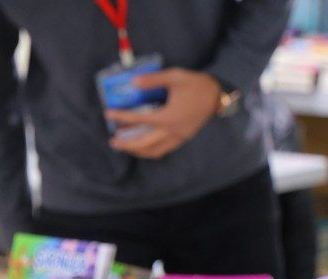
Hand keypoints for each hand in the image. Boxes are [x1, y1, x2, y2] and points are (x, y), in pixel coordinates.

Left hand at [105, 69, 221, 159]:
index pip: (138, 120)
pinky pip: (163, 150)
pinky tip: (142, 145)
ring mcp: (178, 138)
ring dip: (137, 150)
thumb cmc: (196, 84)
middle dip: (126, 144)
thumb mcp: (175, 77)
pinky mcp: (183, 139)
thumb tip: (133, 81)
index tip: (109, 113)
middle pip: (143, 143)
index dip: (121, 117)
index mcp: (168, 117)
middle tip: (113, 141)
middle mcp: (172, 131)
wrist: (218, 94)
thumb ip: (153, 80)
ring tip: (125, 146)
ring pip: (153, 151)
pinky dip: (150, 151)